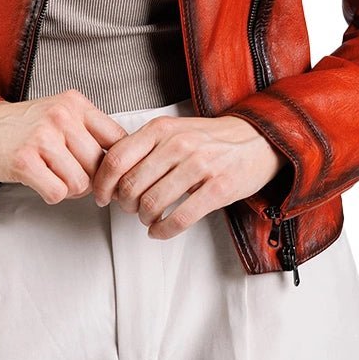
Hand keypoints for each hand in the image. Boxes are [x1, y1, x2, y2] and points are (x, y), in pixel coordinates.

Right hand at [0, 89, 128, 204]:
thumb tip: (120, 164)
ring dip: (69, 189)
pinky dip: (51, 195)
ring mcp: (43, 137)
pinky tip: (40, 182)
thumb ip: (89, 131)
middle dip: (89, 180)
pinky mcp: (24, 160)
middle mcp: (62, 116)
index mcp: (76, 104)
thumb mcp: (60, 113)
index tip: (107, 174)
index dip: (116, 164)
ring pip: (81, 183)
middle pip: (100, 166)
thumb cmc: (21, 125)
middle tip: (71, 177)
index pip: (118, 139)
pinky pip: (58, 192)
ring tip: (53, 177)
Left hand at [91, 113, 284, 239]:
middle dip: (124, 205)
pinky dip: (163, 230)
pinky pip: (180, 218)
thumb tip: (109, 173)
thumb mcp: (172, 130)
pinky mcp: (218, 188)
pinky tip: (159, 231)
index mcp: (160, 129)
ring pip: (152, 204)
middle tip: (130, 209)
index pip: (116, 158)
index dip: (102, 183)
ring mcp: (199, 165)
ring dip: (144, 218)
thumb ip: (143, 146)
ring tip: (148, 218)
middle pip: (130, 185)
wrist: (256, 139)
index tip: (102, 197)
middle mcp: (177, 144)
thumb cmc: (208, 139)